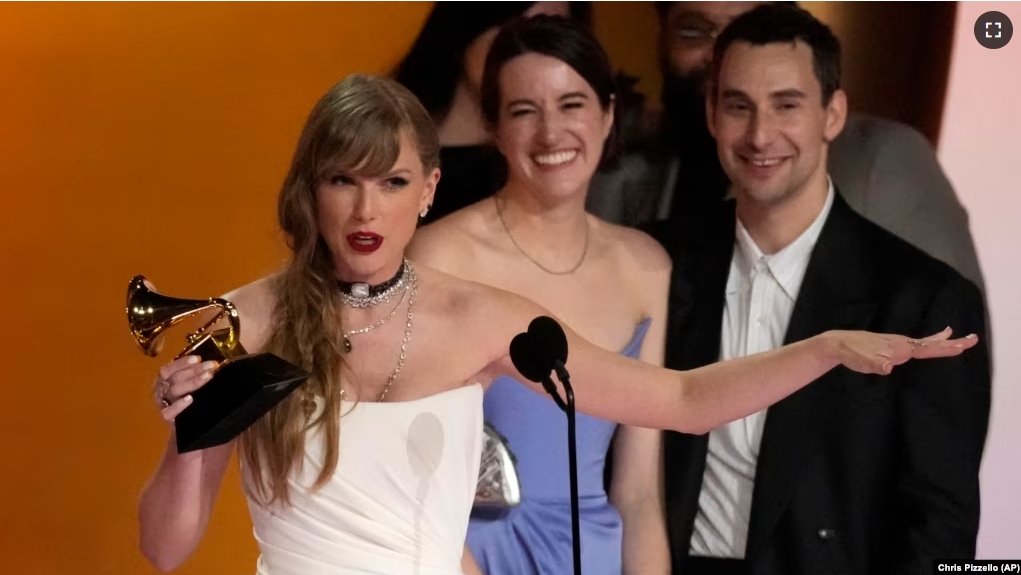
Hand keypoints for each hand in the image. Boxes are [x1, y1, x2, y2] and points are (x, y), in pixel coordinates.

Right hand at [152, 356, 218, 423]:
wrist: (187, 430)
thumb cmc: (191, 403)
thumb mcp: (191, 387)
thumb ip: (196, 375)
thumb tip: (214, 365)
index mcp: (164, 381)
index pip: (169, 369)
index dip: (182, 363)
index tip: (198, 358)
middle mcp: (162, 391)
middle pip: (175, 378)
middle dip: (194, 370)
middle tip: (212, 365)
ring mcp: (164, 405)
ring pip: (174, 391)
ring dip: (192, 382)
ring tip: (208, 376)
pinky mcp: (168, 419)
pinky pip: (169, 412)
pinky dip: (179, 405)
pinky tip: (190, 399)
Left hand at [829, 327, 978, 374]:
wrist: (838, 344)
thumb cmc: (850, 353)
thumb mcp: (861, 361)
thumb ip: (875, 363)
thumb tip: (888, 367)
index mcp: (898, 347)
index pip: (925, 348)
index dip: (943, 347)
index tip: (961, 345)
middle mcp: (900, 344)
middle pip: (930, 344)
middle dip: (951, 343)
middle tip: (972, 339)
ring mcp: (897, 343)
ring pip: (925, 342)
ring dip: (943, 341)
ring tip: (959, 338)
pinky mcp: (892, 345)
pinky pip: (916, 344)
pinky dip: (929, 341)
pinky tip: (933, 339)